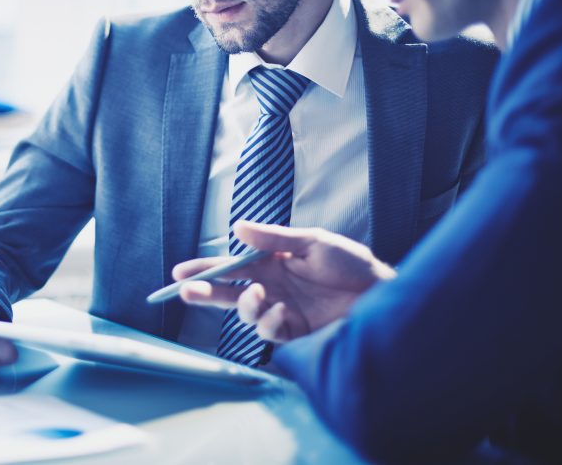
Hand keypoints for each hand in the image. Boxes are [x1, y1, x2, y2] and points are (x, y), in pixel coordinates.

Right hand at [175, 221, 395, 342]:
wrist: (381, 294)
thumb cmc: (350, 264)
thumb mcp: (312, 242)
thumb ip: (274, 238)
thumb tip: (237, 229)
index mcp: (271, 265)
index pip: (231, 268)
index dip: (205, 270)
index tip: (180, 273)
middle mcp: (272, 288)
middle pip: (228, 294)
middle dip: (204, 294)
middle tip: (185, 293)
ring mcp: (282, 311)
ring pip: (246, 314)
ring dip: (245, 306)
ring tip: (258, 296)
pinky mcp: (296, 332)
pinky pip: (271, 331)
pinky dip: (270, 322)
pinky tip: (281, 311)